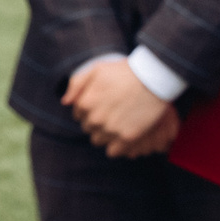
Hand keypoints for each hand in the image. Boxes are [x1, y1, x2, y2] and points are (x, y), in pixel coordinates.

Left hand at [62, 59, 180, 158]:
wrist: (154, 78)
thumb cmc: (125, 71)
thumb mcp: (97, 69)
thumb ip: (76, 83)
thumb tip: (65, 102)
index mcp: (85, 103)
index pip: (79, 115)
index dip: (90, 110)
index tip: (103, 105)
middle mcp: (95, 118)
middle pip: (88, 129)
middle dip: (97, 122)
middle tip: (113, 113)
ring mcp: (110, 129)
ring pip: (99, 141)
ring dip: (105, 134)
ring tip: (119, 123)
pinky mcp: (127, 137)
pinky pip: (113, 151)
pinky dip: (116, 146)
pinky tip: (123, 136)